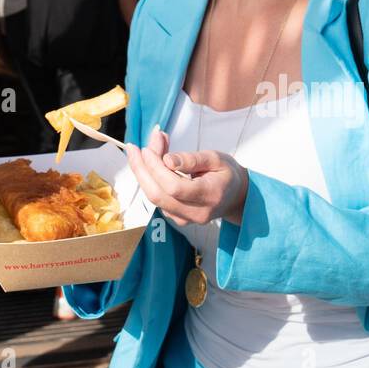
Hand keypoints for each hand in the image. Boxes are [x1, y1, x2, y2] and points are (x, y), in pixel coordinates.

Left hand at [125, 125, 249, 227]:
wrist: (235, 197)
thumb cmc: (227, 174)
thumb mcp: (216, 158)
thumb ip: (192, 159)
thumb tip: (167, 160)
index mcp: (210, 195)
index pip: (174, 187)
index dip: (156, 168)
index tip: (146, 149)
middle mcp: (197, 213)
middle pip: (158, 195)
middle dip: (141, 170)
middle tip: (133, 148)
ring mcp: (185, 219)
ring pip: (154, 198)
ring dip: (144, 172)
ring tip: (147, 149)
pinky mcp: (177, 219)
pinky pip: (158, 199)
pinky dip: (150, 180)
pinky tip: (153, 162)